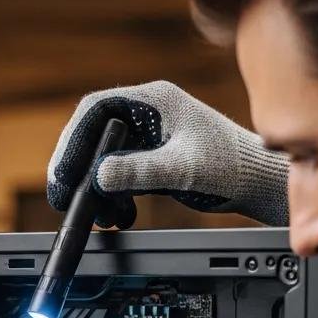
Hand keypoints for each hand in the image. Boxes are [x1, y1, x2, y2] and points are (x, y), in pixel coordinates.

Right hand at [47, 81, 289, 227]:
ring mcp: (147, 137)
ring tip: (102, 216)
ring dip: (94, 190)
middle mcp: (147, 114)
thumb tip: (99, 176)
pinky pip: (116, 176)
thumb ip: (140, 171)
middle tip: (65, 198)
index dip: (73, 140)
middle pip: (92, 135)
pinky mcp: (149, 159)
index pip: (95, 109)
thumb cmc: (230, 165)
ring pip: (102, 159)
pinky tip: (119, 216)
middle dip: (78, 169)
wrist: (253, 182)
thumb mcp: (182, 169)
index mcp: (154, 100)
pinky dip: (111, 197)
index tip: (64, 172)